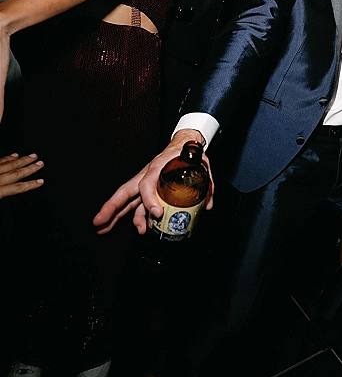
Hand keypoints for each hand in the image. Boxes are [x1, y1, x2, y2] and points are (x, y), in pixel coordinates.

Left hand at [0, 153, 43, 198]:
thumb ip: (2, 196)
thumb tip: (10, 194)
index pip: (17, 187)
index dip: (30, 185)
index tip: (41, 181)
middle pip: (16, 173)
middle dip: (30, 168)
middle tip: (40, 163)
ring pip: (8, 164)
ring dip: (21, 160)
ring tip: (31, 156)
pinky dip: (7, 158)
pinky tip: (12, 156)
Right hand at [93, 129, 213, 234]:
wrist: (184, 146)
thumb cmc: (187, 154)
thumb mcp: (200, 165)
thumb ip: (205, 185)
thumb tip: (206, 205)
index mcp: (158, 167)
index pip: (147, 183)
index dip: (149, 199)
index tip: (157, 213)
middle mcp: (147, 176)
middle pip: (125, 193)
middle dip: (111, 208)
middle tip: (98, 222)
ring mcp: (146, 184)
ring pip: (128, 201)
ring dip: (115, 216)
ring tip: (104, 230)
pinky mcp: (149, 190)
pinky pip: (138, 205)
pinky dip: (136, 217)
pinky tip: (138, 228)